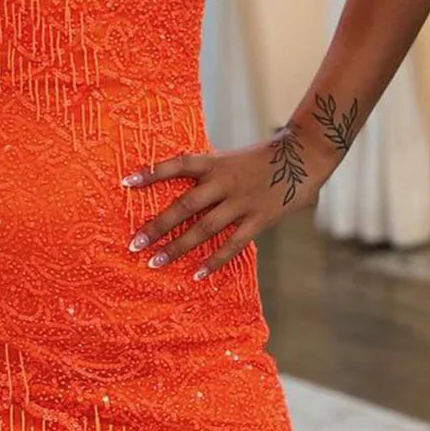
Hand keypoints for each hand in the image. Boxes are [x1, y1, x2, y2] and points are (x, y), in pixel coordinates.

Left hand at [121, 134, 324, 278]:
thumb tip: (180, 182)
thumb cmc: (262, 157)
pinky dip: (215, 260)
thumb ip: (209, 172)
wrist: (303, 157)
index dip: (152, 172)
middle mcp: (224, 183)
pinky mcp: (259, 220)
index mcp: (215, 163)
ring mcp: (242, 203)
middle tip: (134, 243)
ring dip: (178, 247)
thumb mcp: (231, 158)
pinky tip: (198, 273)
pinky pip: (233, 244)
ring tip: (155, 262)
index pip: (178, 165)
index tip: (125, 182)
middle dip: (157, 225)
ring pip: (204, 229)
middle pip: (184, 206)